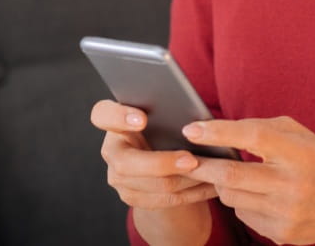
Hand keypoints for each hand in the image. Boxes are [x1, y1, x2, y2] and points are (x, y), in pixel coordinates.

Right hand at [89, 99, 218, 210]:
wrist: (163, 158)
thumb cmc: (167, 125)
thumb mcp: (165, 115)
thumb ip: (170, 113)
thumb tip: (196, 120)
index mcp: (114, 120)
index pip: (103, 114)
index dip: (119, 117)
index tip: (142, 119)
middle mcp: (111, 150)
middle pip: (126, 163)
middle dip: (162, 163)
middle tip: (192, 160)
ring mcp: (118, 177)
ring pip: (151, 185)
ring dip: (185, 180)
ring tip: (211, 173)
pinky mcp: (132, 197)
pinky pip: (163, 201)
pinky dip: (191, 193)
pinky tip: (211, 186)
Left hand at [181, 116, 314, 245]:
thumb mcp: (302, 137)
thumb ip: (265, 129)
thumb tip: (219, 130)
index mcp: (300, 152)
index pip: (252, 137)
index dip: (218, 132)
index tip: (192, 129)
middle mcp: (293, 184)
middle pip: (232, 174)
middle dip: (203, 165)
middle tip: (188, 158)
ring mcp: (286, 212)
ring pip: (231, 196)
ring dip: (221, 183)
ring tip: (226, 174)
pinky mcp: (281, 233)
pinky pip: (243, 214)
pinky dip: (239, 201)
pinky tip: (252, 195)